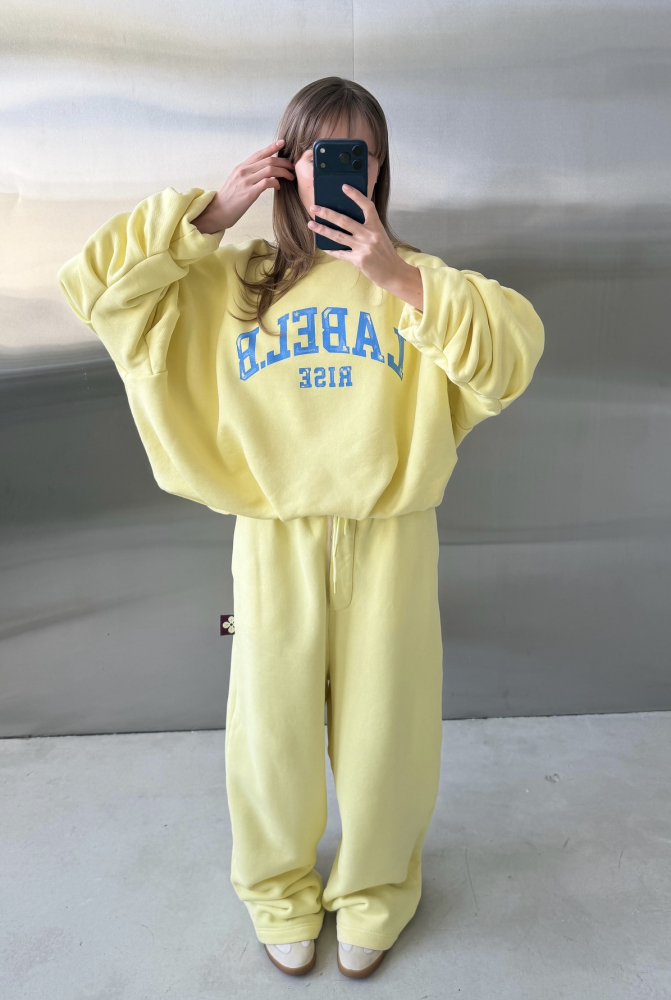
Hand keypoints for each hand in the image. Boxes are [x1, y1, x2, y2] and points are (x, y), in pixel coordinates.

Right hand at [193, 139, 294, 233]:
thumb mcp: (236, 181)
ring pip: (270, 169)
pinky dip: (276, 182)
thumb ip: (248, 174)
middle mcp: (244, 171)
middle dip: (284, 162)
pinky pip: (267, 182)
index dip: (272, 147)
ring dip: (283, 172)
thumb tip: (262, 172)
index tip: (283, 143)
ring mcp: (246, 181)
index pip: (259, 153)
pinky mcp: (249, 193)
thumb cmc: (229, 199)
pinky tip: (279, 186)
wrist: (217, 211)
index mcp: (241, 167)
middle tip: (292, 167)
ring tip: (290, 176)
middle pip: (268, 160)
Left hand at [307, 185, 423, 308]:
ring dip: (322, 229)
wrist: (394, 273)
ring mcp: (363, 248)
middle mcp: (370, 235)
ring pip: (338, 236)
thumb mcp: (380, 236)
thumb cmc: (385, 253)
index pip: (367, 206)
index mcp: (376, 226)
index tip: (344, 187)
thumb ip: (366, 228)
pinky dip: (331, 250)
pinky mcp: (358, 260)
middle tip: (314, 207)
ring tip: (311, 224)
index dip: (356, 196)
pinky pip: (340, 253)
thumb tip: (345, 221)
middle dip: (327, 213)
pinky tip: (322, 246)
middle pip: (345, 220)